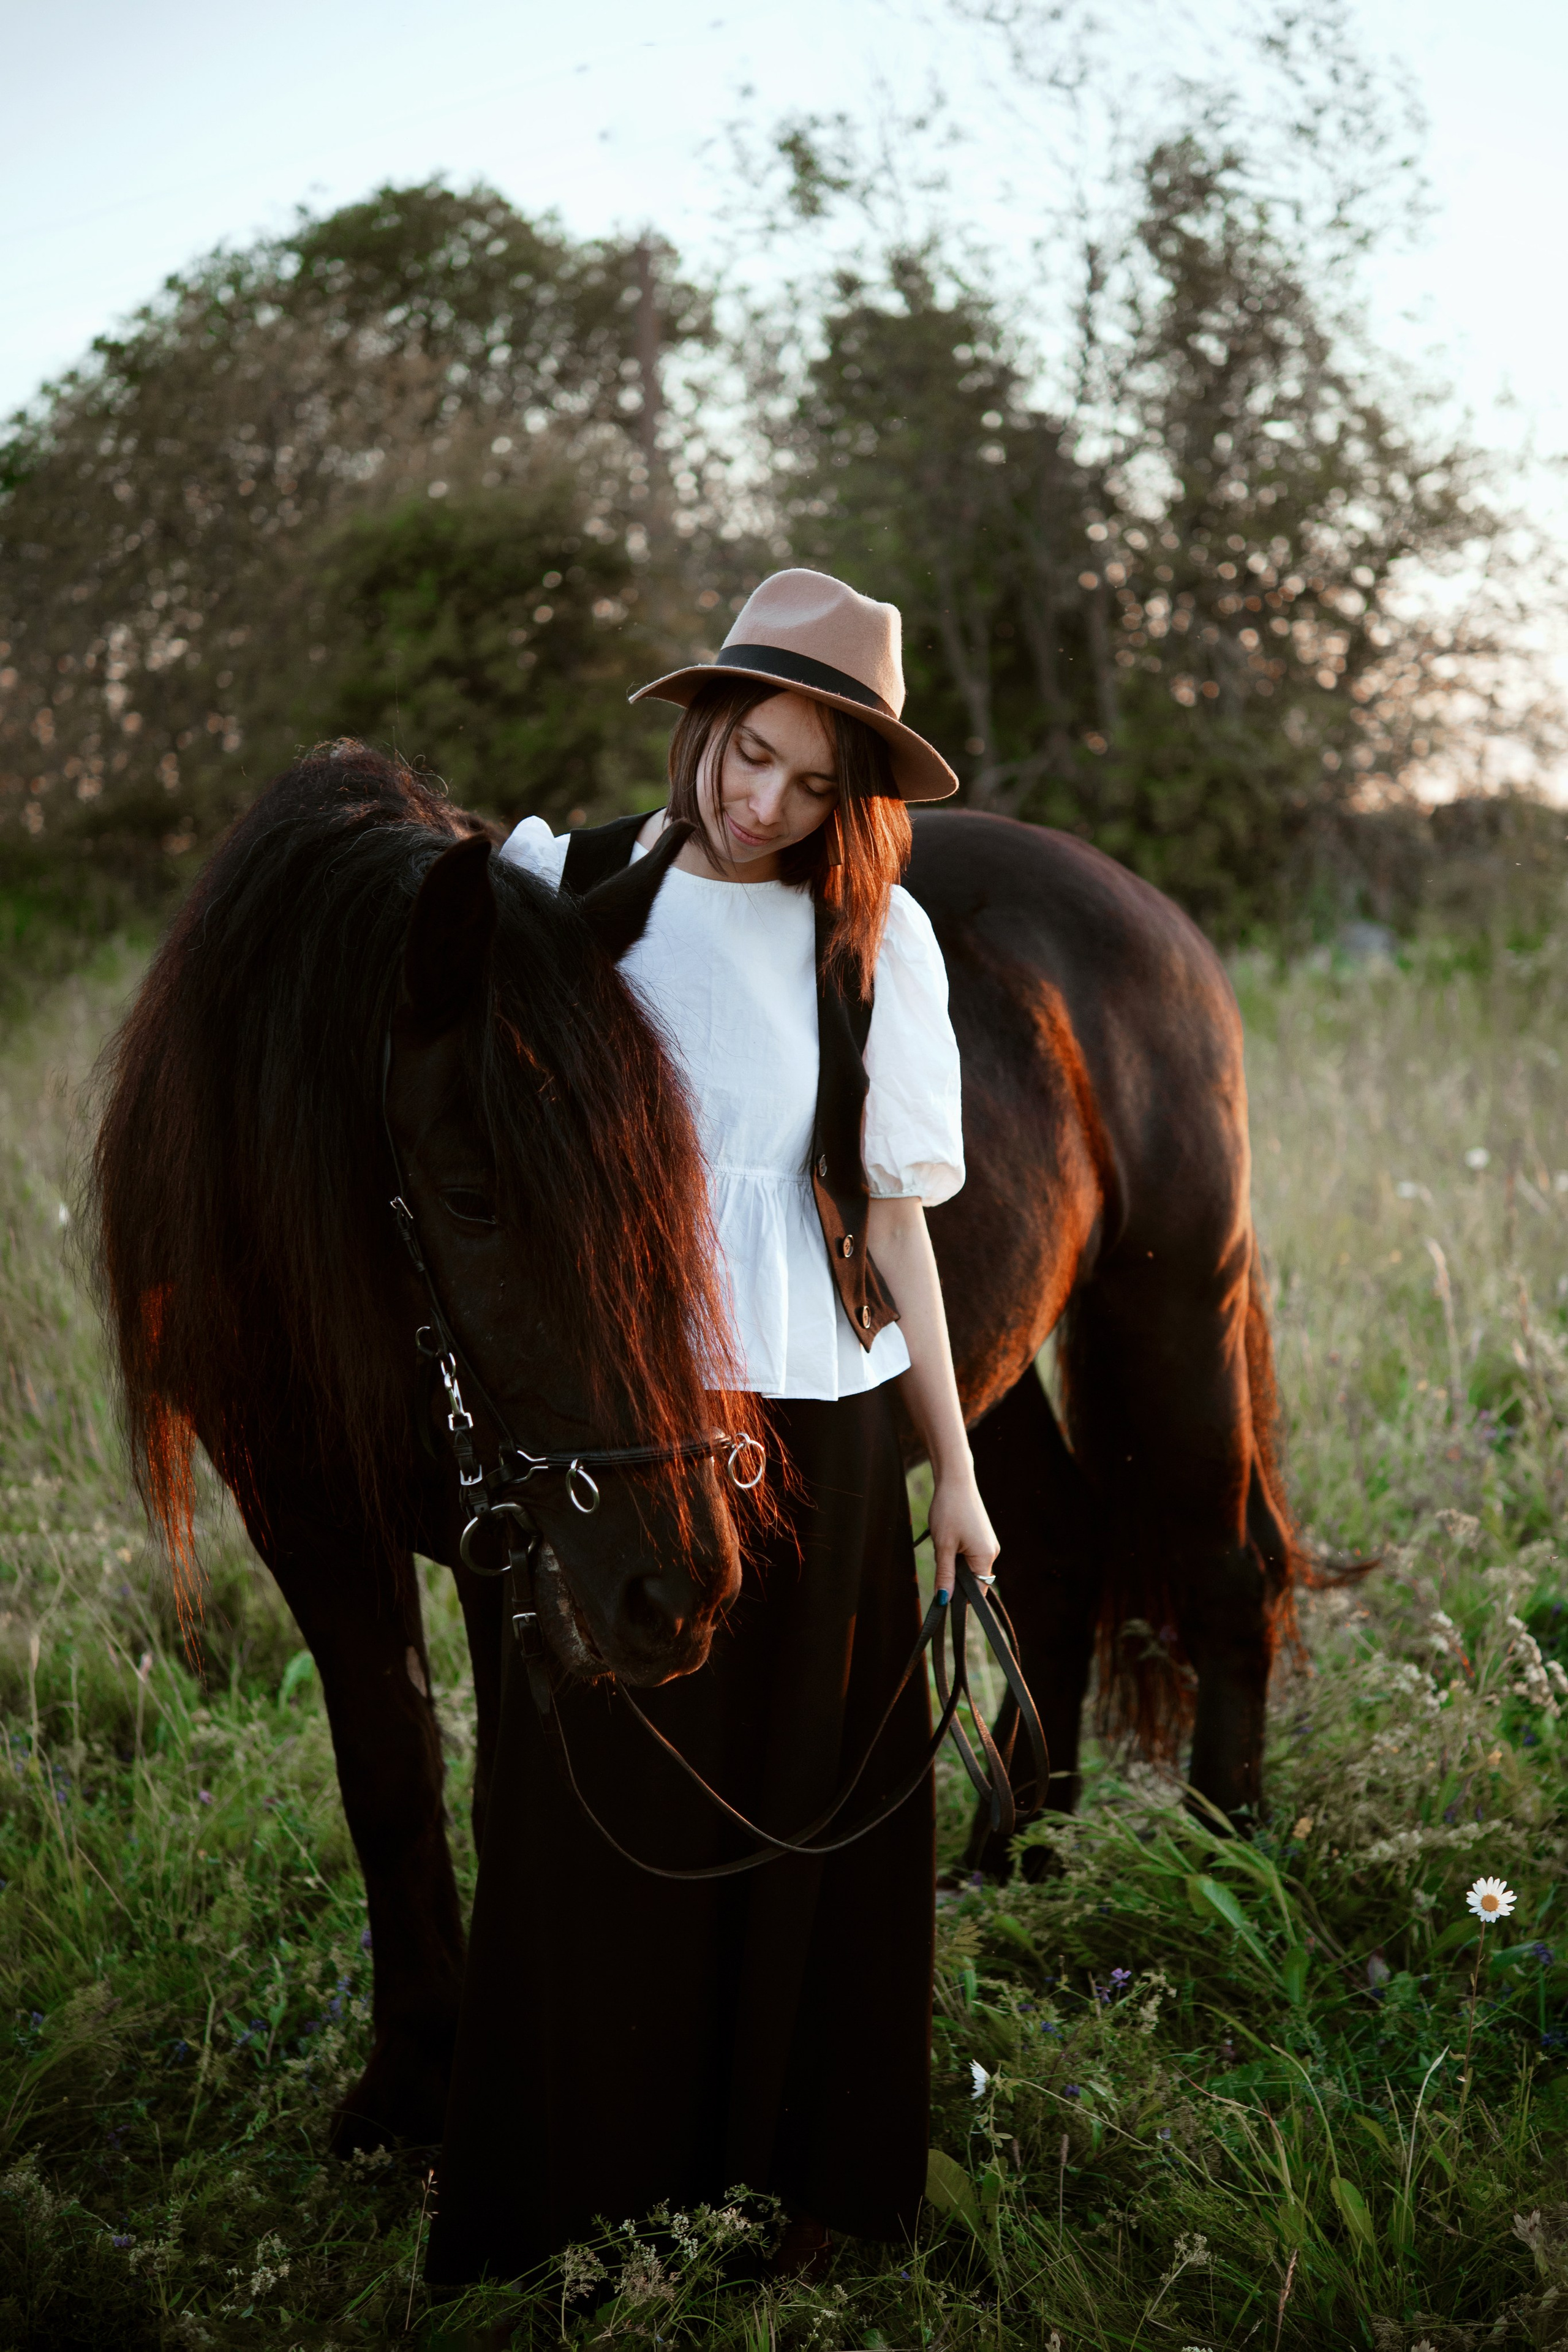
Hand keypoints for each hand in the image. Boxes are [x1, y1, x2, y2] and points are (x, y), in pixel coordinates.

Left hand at [928, 1467, 998, 1602]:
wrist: (955, 1480)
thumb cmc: (949, 1510)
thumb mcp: (943, 1546)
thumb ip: (945, 1574)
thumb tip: (943, 1599)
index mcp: (986, 1556)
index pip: (977, 1590)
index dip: (961, 1596)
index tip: (943, 1594)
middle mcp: (991, 1551)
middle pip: (973, 1579)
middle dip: (955, 1576)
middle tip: (939, 1560)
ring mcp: (987, 1542)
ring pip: (969, 1565)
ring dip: (954, 1563)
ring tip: (943, 1543)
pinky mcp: (981, 1535)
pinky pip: (969, 1553)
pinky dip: (957, 1552)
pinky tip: (947, 1537)